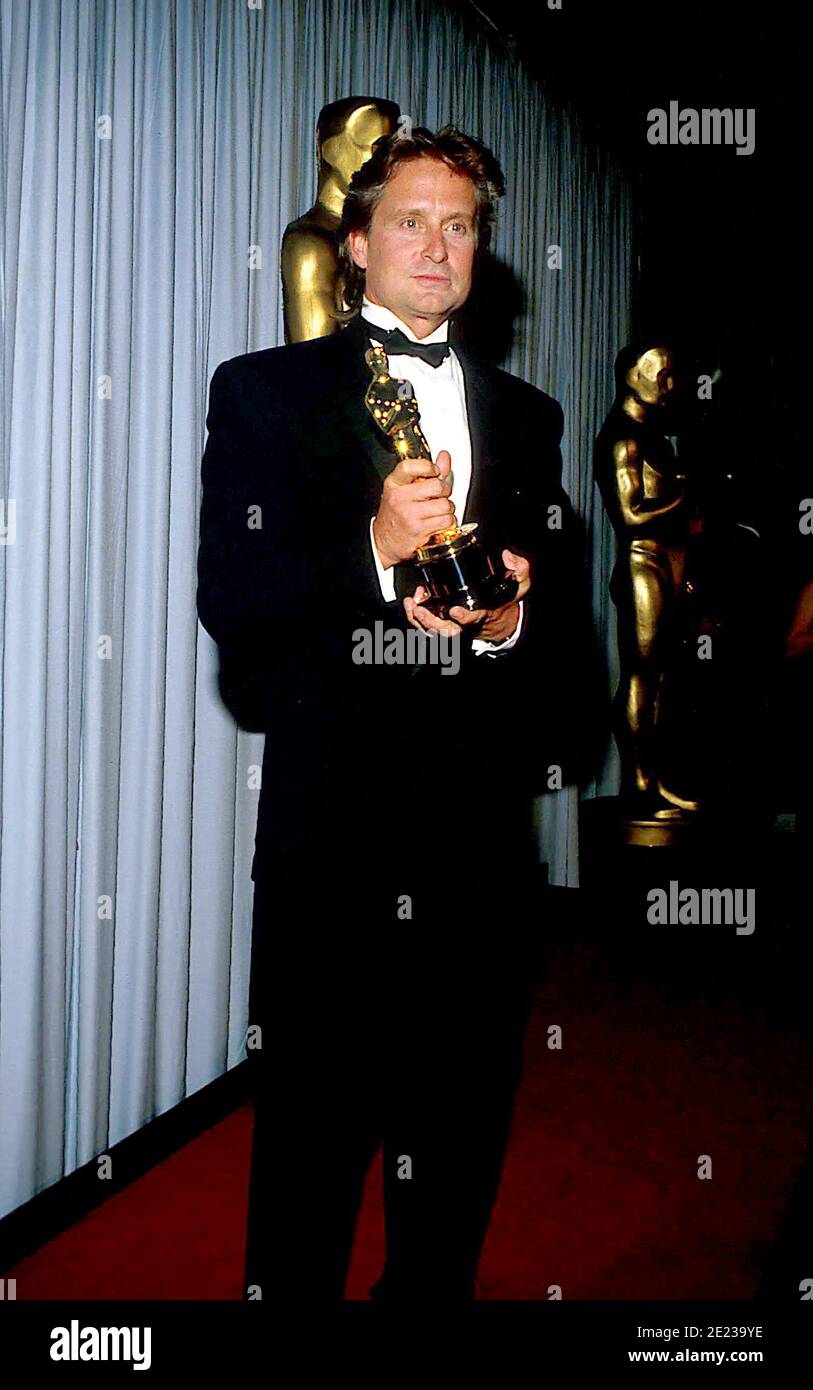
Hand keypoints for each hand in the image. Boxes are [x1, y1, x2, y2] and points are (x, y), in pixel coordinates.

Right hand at [372, 449, 455, 568]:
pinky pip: (446, 520)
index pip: (410, 466)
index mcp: (394, 484)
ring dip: (447, 509)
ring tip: (437, 512)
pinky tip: (438, 522)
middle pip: (437, 485)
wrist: (384, 542)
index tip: (435, 471)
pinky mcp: (419, 529)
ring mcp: (409, 514)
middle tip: (439, 496)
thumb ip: (427, 473)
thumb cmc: (396, 515)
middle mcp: (399, 498)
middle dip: (445, 491)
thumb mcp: (405, 490)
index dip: (428, 466)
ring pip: (445, 505)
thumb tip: (444, 456)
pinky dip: (448, 522)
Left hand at [405, 550, 530, 642]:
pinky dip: (416, 617)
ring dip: (419, 620)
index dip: (463, 617)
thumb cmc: (505, 600)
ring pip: (433, 630)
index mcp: (482, 614)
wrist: (499, 616)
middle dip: (430, 622)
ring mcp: (453, 625)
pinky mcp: (443, 622)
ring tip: (411, 604)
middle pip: (446, 631)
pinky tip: (411, 602)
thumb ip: (519, 570)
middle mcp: (465, 624)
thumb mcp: (519, 584)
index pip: (473, 619)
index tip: (455, 611)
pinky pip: (427, 626)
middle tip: (419, 610)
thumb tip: (507, 556)